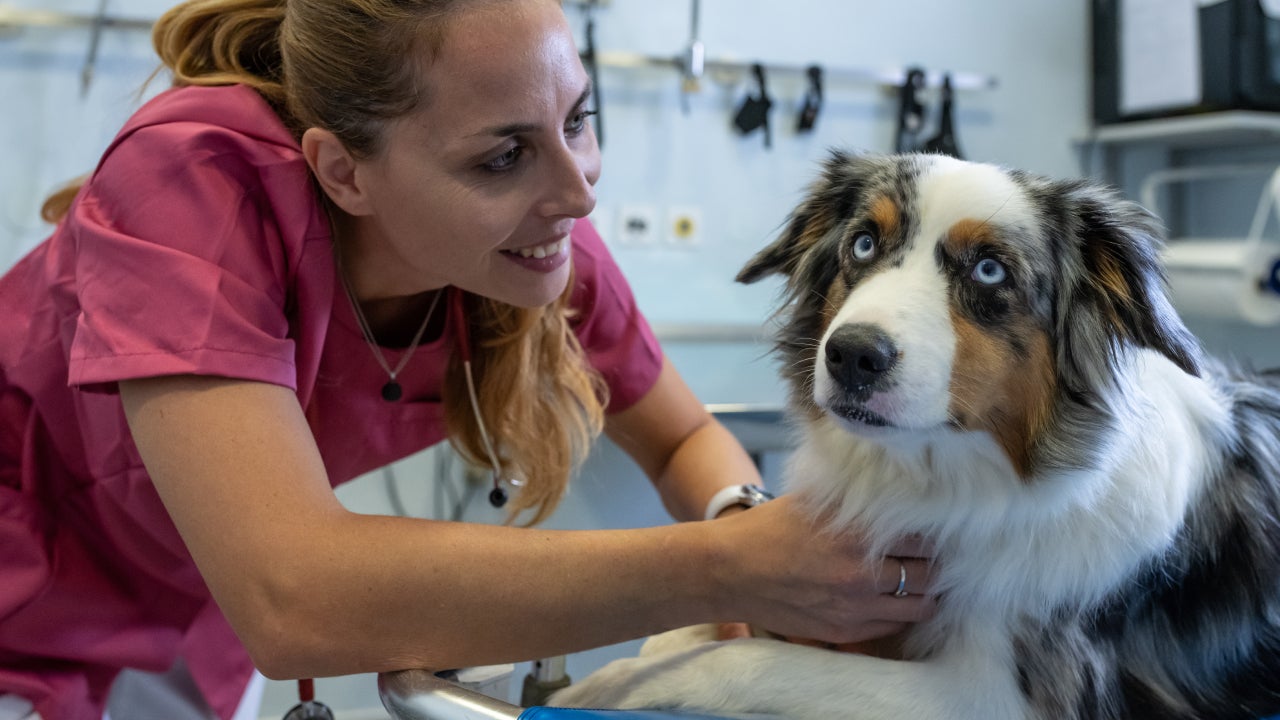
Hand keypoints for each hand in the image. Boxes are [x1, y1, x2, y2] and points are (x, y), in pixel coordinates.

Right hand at [704, 495, 935, 645]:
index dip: (928, 534)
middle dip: (931, 564)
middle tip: (923, 556)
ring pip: (920, 607)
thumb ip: (855, 499)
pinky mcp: (844, 632)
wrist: (730, 571)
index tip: (924, 531)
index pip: (924, 538)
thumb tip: (891, 486)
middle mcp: (863, 574)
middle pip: (930, 574)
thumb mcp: (815, 501)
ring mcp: (855, 608)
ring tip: (911, 580)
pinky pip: (893, 626)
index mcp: (858, 534)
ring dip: (921, 592)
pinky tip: (887, 598)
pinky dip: (898, 613)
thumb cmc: (768, 529)